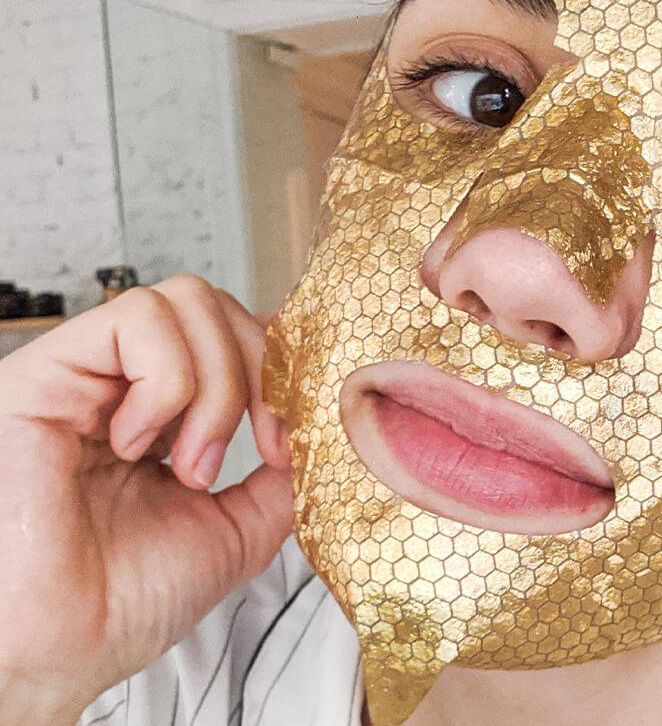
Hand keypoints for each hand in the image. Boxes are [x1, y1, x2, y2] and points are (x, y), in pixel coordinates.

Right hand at [0, 275, 293, 722]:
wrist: (62, 651)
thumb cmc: (125, 601)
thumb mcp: (238, 527)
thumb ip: (282, 472)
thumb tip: (323, 423)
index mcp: (163, 413)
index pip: (235, 332)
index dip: (281, 364)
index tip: (293, 435)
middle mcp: (122, 383)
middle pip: (218, 305)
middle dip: (260, 372)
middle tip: (258, 450)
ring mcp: (85, 372)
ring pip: (185, 301)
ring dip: (216, 386)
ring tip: (191, 464)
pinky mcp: (45, 371)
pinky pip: (136, 320)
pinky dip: (168, 384)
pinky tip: (138, 445)